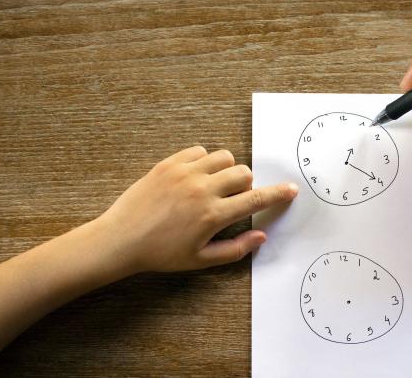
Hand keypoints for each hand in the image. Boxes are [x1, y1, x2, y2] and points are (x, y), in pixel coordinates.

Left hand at [98, 146, 297, 272]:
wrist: (120, 240)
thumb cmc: (160, 254)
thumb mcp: (201, 260)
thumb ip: (235, 249)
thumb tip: (261, 236)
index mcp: (213, 215)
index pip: (256, 199)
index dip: (277, 194)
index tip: (291, 189)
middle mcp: (202, 189)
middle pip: (243, 173)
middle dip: (246, 184)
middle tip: (231, 199)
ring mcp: (185, 173)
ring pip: (224, 157)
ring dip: (227, 170)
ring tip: (214, 185)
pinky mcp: (168, 164)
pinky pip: (199, 150)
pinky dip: (204, 161)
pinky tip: (195, 177)